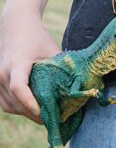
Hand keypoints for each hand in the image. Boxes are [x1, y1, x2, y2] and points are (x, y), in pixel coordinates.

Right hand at [0, 10, 60, 124]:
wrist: (18, 26)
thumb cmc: (38, 38)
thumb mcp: (52, 51)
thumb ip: (61, 70)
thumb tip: (76, 91)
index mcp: (17, 64)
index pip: (19, 88)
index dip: (31, 103)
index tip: (46, 114)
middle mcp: (2, 73)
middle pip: (16, 102)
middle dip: (34, 114)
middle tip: (53, 121)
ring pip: (10, 106)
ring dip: (26, 113)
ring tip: (45, 117)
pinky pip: (5, 103)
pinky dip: (19, 108)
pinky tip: (34, 110)